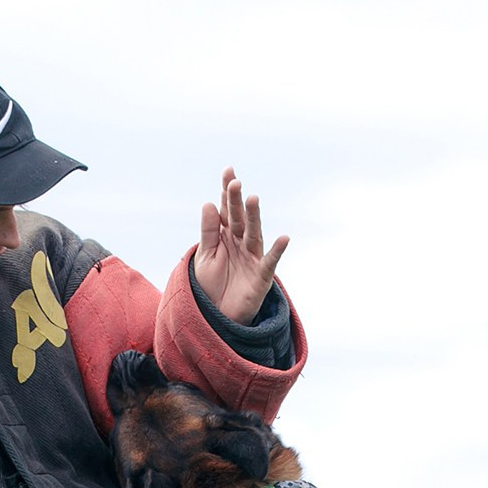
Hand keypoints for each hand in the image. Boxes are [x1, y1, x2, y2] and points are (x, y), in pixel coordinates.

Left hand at [194, 167, 288, 323]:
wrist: (216, 315)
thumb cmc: (210, 285)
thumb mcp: (204, 257)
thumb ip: (208, 232)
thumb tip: (208, 203)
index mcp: (225, 236)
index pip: (227, 210)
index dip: (228, 192)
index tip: (229, 171)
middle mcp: (241, 243)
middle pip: (239, 218)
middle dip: (237, 201)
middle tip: (236, 183)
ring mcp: (253, 258)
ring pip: (254, 234)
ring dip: (254, 218)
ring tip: (253, 199)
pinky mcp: (261, 276)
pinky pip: (270, 261)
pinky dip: (277, 250)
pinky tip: (283, 238)